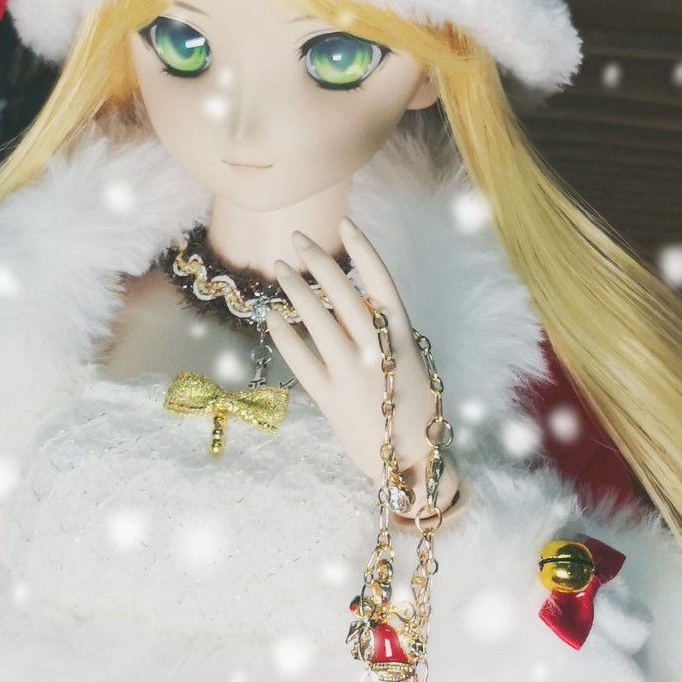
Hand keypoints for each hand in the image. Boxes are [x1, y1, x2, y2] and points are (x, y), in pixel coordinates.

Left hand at [266, 217, 459, 514]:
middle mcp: (377, 351)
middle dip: (318, 260)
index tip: (345, 222)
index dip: (364, 248)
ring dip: (295, 290)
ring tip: (281, 268)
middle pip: (343, 293)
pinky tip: (271, 316)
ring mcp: (352, 375)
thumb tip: (348, 294)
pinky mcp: (329, 399)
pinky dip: (284, 336)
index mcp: (403, 337)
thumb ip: (382, 329)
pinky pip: (300, 360)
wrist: (409, 459)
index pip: (381, 281)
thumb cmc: (410, 404)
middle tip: (297, 238)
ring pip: (317, 321)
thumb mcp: (408, 359)